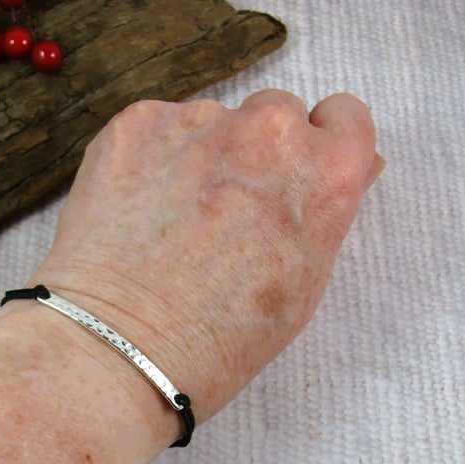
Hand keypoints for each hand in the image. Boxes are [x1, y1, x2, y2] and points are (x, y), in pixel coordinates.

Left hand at [30, 89, 380, 422]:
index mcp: (325, 171)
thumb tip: (339, 166)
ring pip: (210, 121)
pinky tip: (136, 209)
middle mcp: (268, 132)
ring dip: (198, 154)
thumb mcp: (302, 285)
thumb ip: (324, 211)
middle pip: (274, 115)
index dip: (317, 147)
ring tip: (169, 220)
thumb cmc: (218, 340)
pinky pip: (156, 127)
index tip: (292, 176)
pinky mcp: (136, 124)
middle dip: (256, 153)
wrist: (121, 347)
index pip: (343, 116)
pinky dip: (150, 157)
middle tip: (224, 210)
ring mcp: (198, 120)